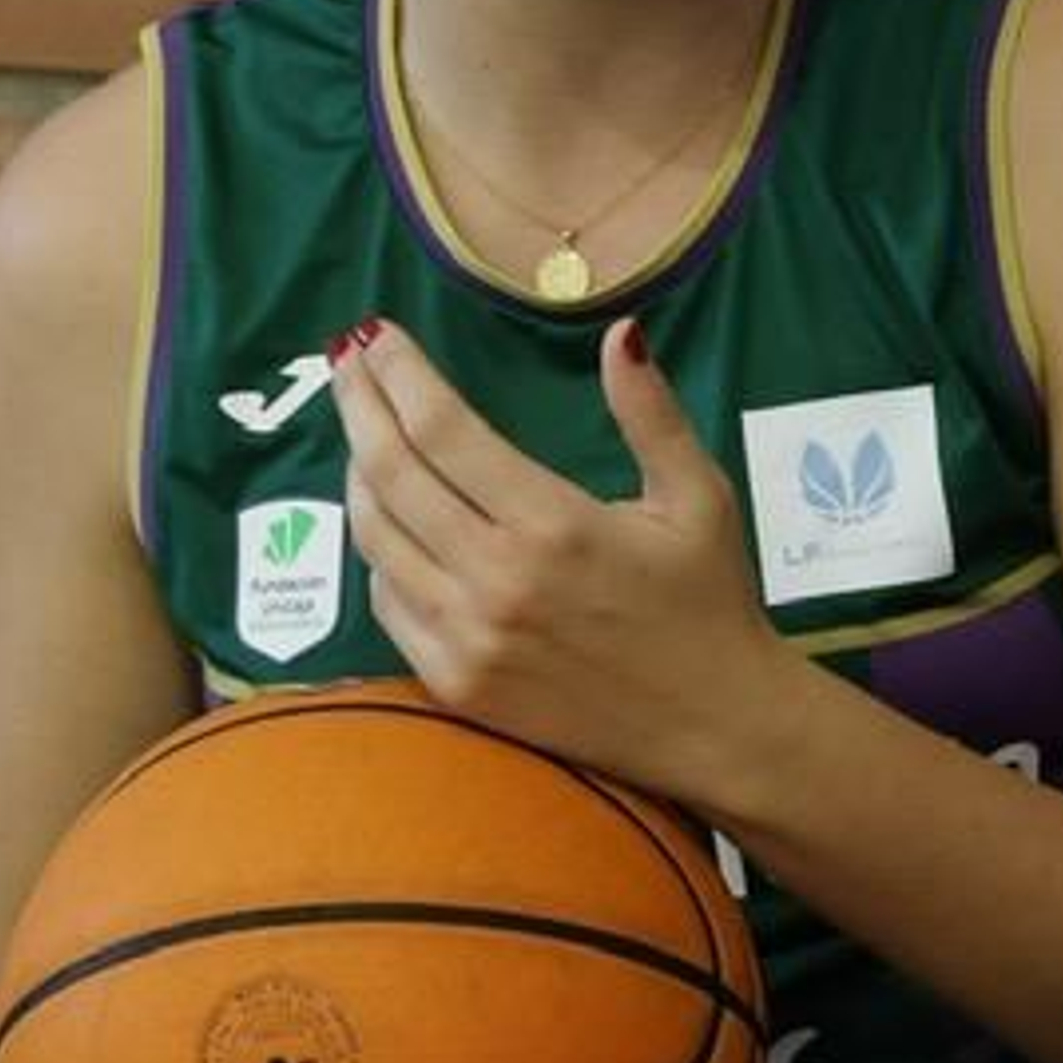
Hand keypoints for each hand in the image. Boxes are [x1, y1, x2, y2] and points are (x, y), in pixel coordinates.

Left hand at [329, 313, 783, 809]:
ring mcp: (468, 639)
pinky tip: (393, 523)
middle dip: (358, 405)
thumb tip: (621, 333)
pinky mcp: (457, 686)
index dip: (398, 375)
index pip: (442, 430)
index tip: (374, 336)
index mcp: (554, 523)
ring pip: (376, 538)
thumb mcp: (699, 497)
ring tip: (365, 432)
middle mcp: (497, 580)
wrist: (716, 729)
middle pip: (391, 473)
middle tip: (346, 361)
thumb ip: (651, 414)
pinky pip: (389, 604)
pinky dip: (381, 552)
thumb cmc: (709, 604)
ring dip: (359, 474)